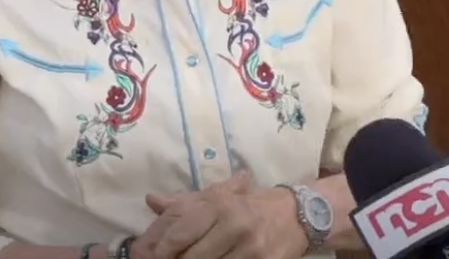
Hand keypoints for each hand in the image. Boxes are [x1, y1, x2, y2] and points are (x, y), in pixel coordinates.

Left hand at [132, 171, 308, 258]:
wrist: (298, 215)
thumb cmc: (252, 205)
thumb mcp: (219, 197)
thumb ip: (184, 203)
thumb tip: (151, 201)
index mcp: (220, 205)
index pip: (180, 233)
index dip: (161, 250)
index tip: (150, 257)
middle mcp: (235, 225)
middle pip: (192, 258)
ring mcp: (251, 249)